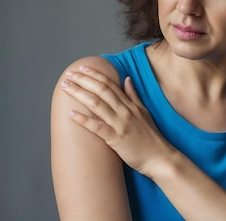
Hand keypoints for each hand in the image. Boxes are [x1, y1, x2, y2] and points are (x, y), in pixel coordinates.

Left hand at [60, 65, 175, 176]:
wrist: (160, 158)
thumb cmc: (151, 138)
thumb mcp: (144, 112)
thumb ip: (134, 95)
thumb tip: (127, 78)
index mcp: (130, 104)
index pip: (110, 84)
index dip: (94, 74)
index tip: (82, 68)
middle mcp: (125, 111)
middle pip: (101, 90)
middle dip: (83, 80)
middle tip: (69, 74)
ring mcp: (121, 124)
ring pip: (97, 104)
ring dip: (79, 93)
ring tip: (65, 87)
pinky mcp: (117, 139)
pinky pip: (98, 127)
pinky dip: (84, 120)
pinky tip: (71, 114)